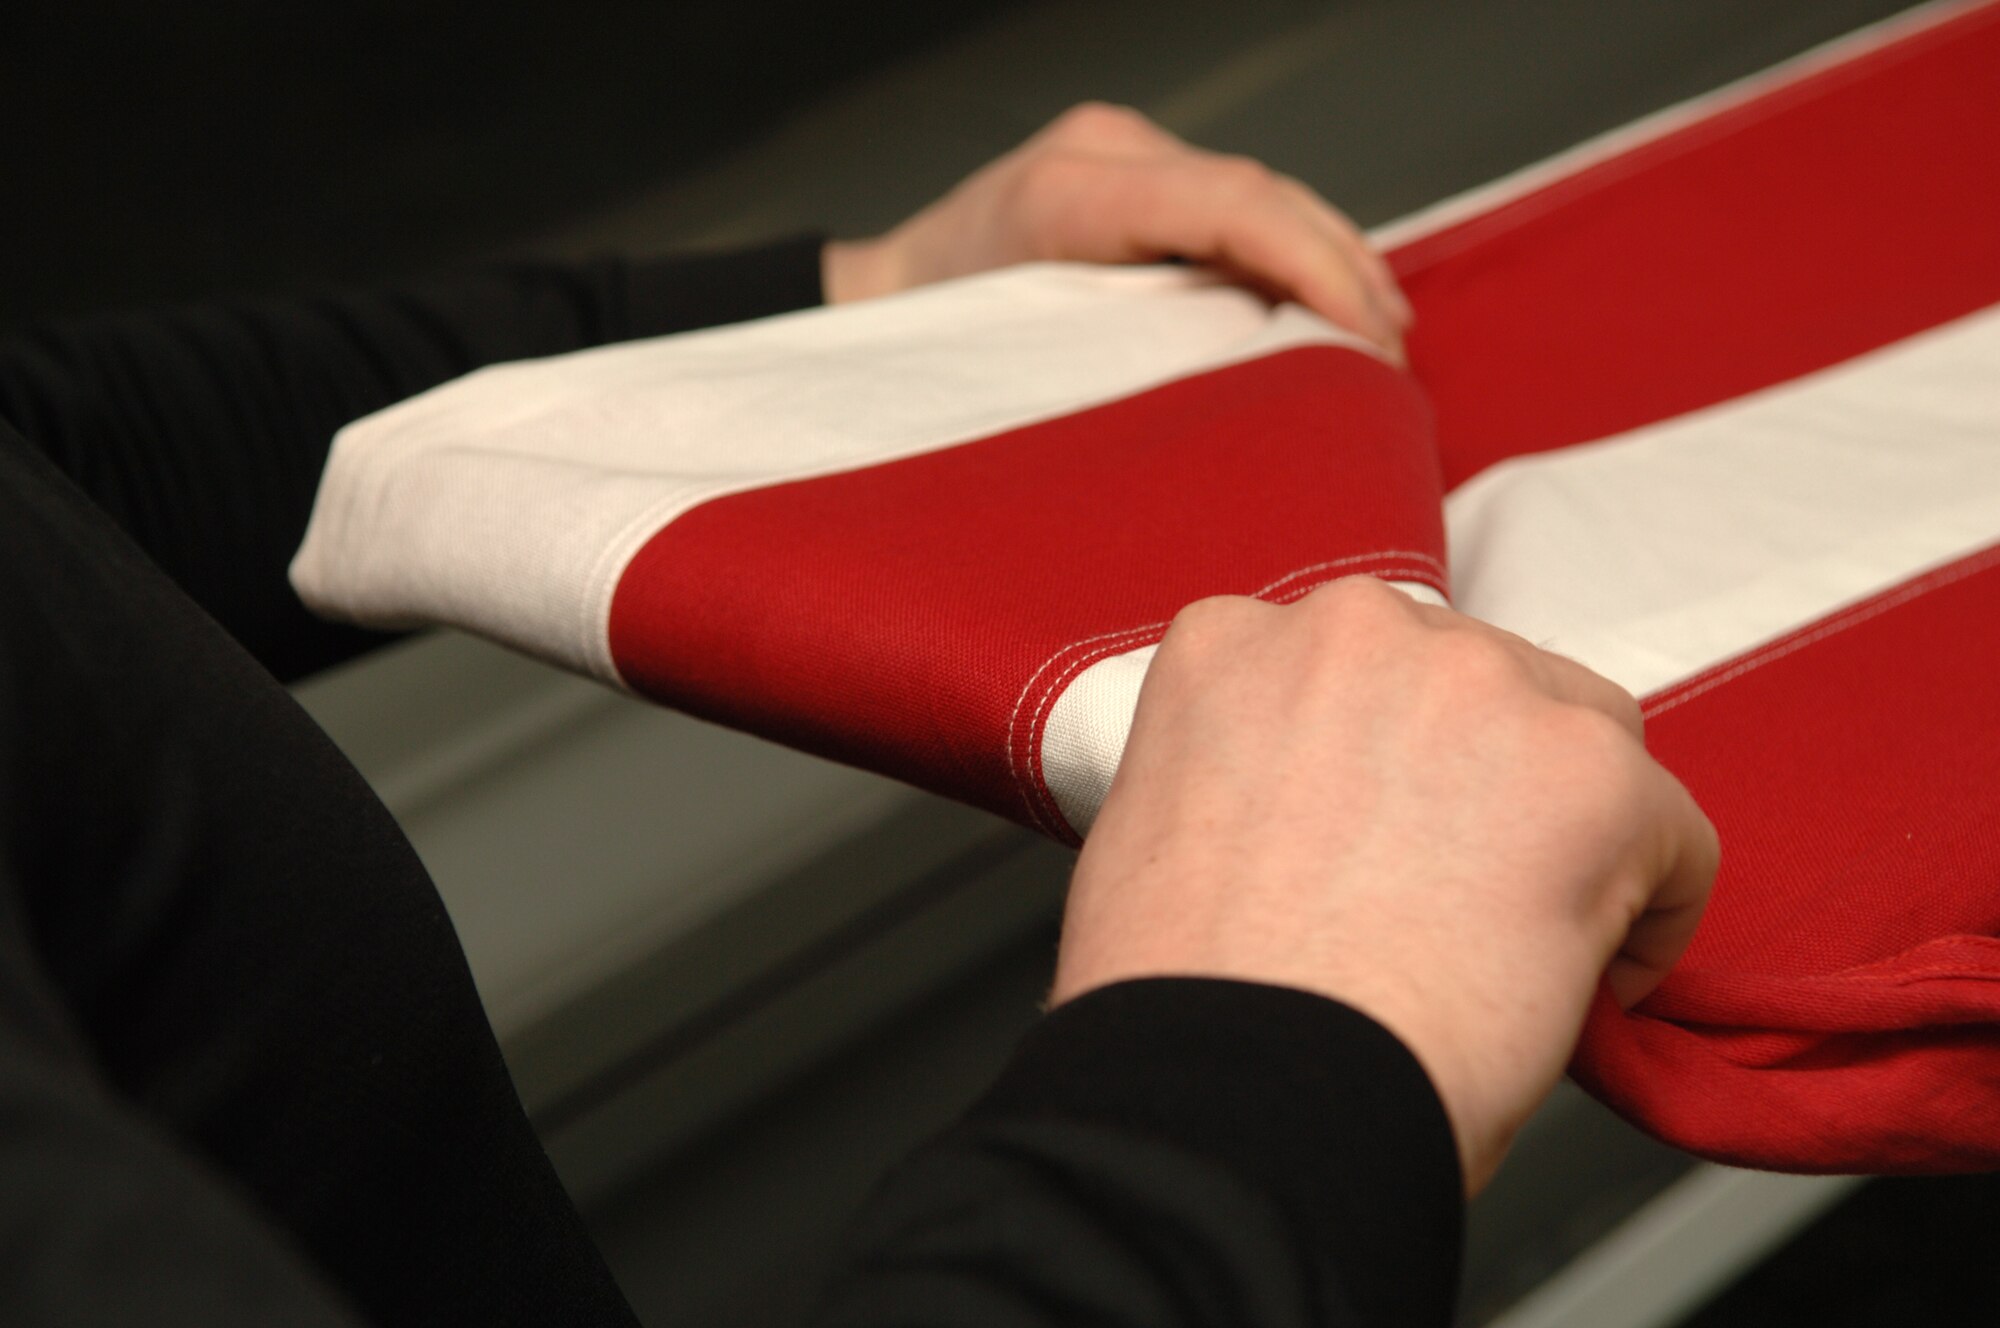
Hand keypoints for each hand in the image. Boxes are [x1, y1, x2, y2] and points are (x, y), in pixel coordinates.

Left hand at [822, 102, 1411, 360]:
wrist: (876, 305)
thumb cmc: (939, 353)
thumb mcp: (1035, 372)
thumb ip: (1142, 366)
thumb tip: (1263, 397)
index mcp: (1072, 194)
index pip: (1233, 204)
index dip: (1318, 267)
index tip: (1372, 340)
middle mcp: (1102, 150)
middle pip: (1261, 190)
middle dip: (1343, 267)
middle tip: (1394, 351)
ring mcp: (1116, 151)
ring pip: (1256, 193)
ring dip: (1328, 258)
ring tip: (1381, 331)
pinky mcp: (1127, 172)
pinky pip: (1229, 206)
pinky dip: (1284, 254)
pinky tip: (1325, 303)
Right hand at [1049, 577, 1718, 1194]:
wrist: (1239, 1093)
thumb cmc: (1188, 1007)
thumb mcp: (1160, 832)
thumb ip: (1248, 773)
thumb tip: (1329, 818)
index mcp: (1234, 645)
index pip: (1354, 668)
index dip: (1384, 763)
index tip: (1389, 838)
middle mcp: (1354, 631)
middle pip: (1476, 678)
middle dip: (1482, 779)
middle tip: (1459, 896)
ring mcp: (1476, 685)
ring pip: (1583, 737)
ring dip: (1568, 827)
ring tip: (1522, 942)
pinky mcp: (1588, 772)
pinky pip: (1673, 830)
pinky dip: (1652, 912)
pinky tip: (1588, 983)